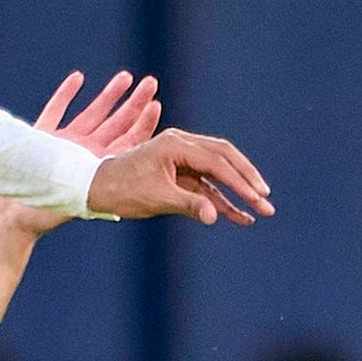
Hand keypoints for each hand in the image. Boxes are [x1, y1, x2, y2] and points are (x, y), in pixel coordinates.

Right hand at [0, 70, 159, 239]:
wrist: (11, 217)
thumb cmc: (46, 214)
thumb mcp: (82, 197)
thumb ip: (104, 180)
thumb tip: (138, 171)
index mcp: (100, 168)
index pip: (128, 143)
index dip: (143, 123)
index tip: (156, 104)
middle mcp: (86, 154)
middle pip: (116, 125)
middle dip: (134, 104)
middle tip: (151, 83)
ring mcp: (65, 143)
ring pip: (92, 114)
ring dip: (108, 96)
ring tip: (126, 77)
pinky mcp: (42, 136)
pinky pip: (56, 110)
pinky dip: (66, 95)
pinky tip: (79, 78)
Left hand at [86, 122, 273, 226]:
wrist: (94, 189)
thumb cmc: (121, 190)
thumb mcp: (156, 199)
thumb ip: (188, 205)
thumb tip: (215, 216)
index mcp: (176, 145)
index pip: (217, 162)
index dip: (239, 181)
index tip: (257, 198)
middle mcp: (181, 145)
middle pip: (225, 158)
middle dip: (247, 180)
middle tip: (266, 200)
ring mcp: (181, 159)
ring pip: (219, 172)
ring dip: (238, 191)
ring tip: (261, 210)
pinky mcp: (179, 175)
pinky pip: (206, 186)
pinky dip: (222, 200)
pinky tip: (239, 216)